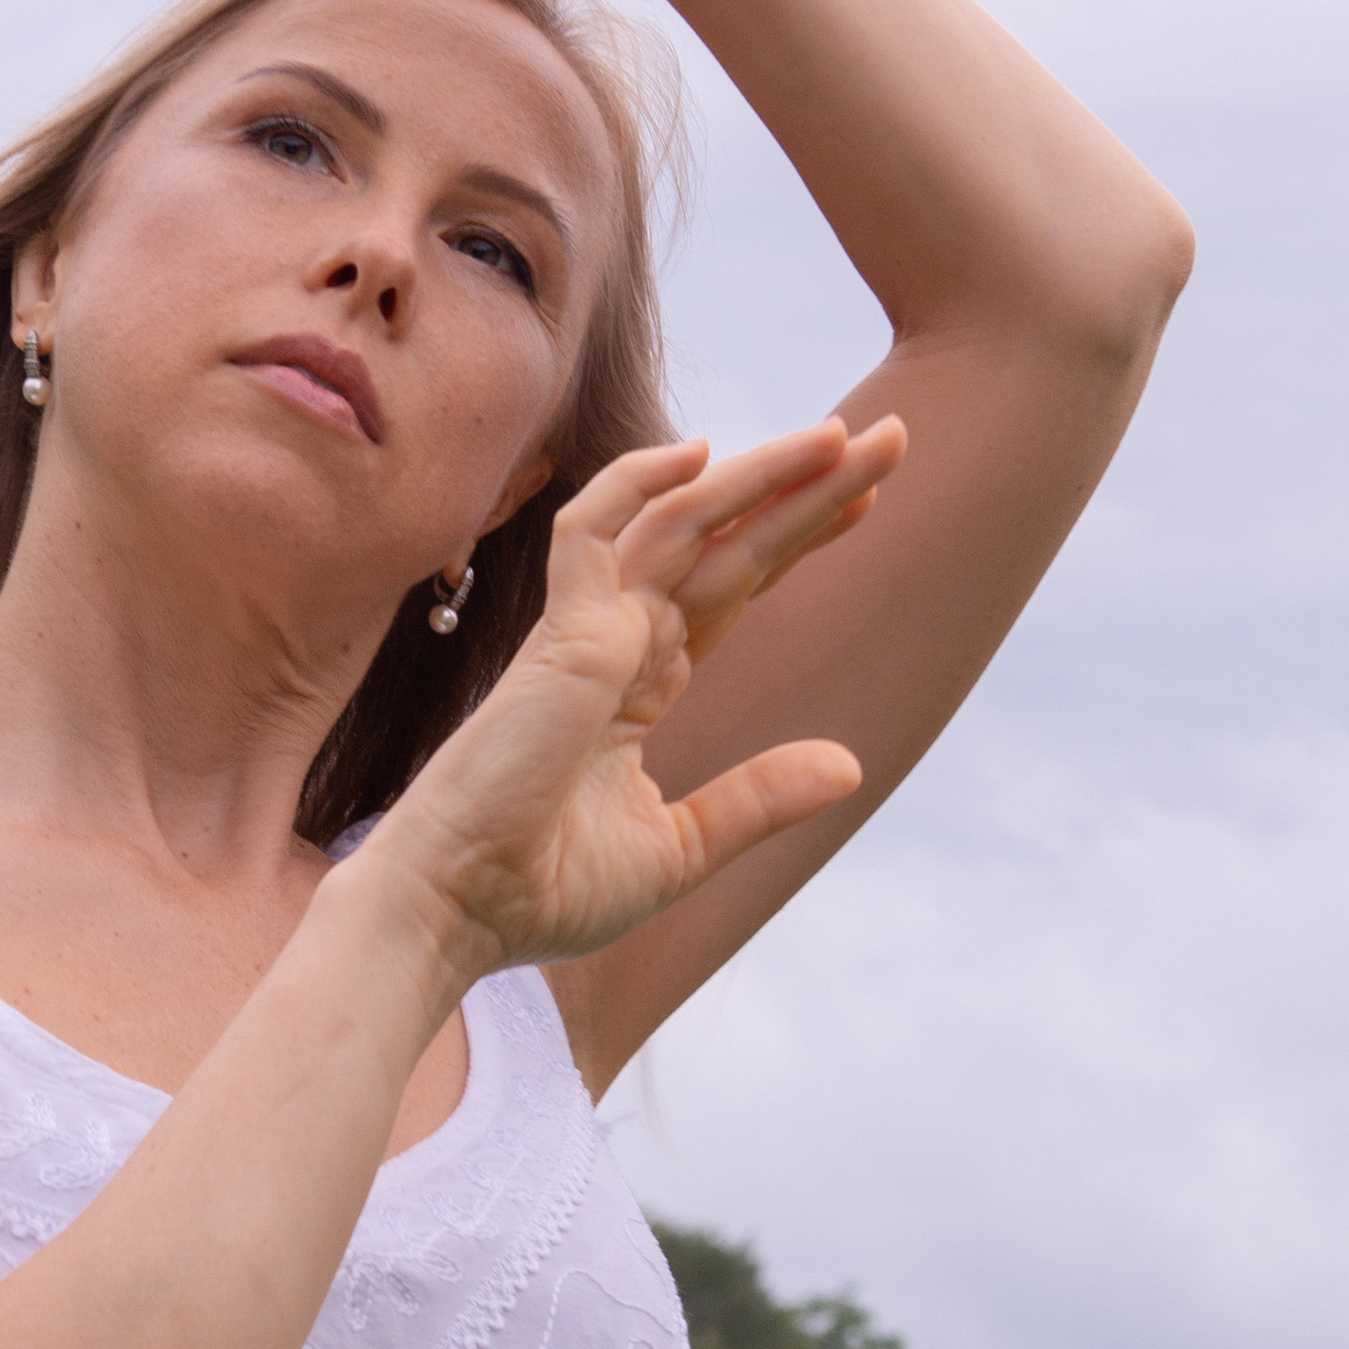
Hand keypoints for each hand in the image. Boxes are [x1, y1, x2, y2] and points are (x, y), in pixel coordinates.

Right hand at [352, 417, 907, 982]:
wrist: (459, 912)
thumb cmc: (542, 889)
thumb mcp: (679, 847)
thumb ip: (757, 798)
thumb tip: (850, 763)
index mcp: (639, 683)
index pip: (731, 587)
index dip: (795, 538)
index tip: (864, 498)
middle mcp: (615, 641)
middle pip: (726, 543)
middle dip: (806, 490)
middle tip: (889, 438)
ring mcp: (585, 632)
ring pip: (681, 524)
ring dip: (762, 477)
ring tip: (841, 436)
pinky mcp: (558, 638)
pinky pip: (593, 534)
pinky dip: (638, 486)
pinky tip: (700, 453)